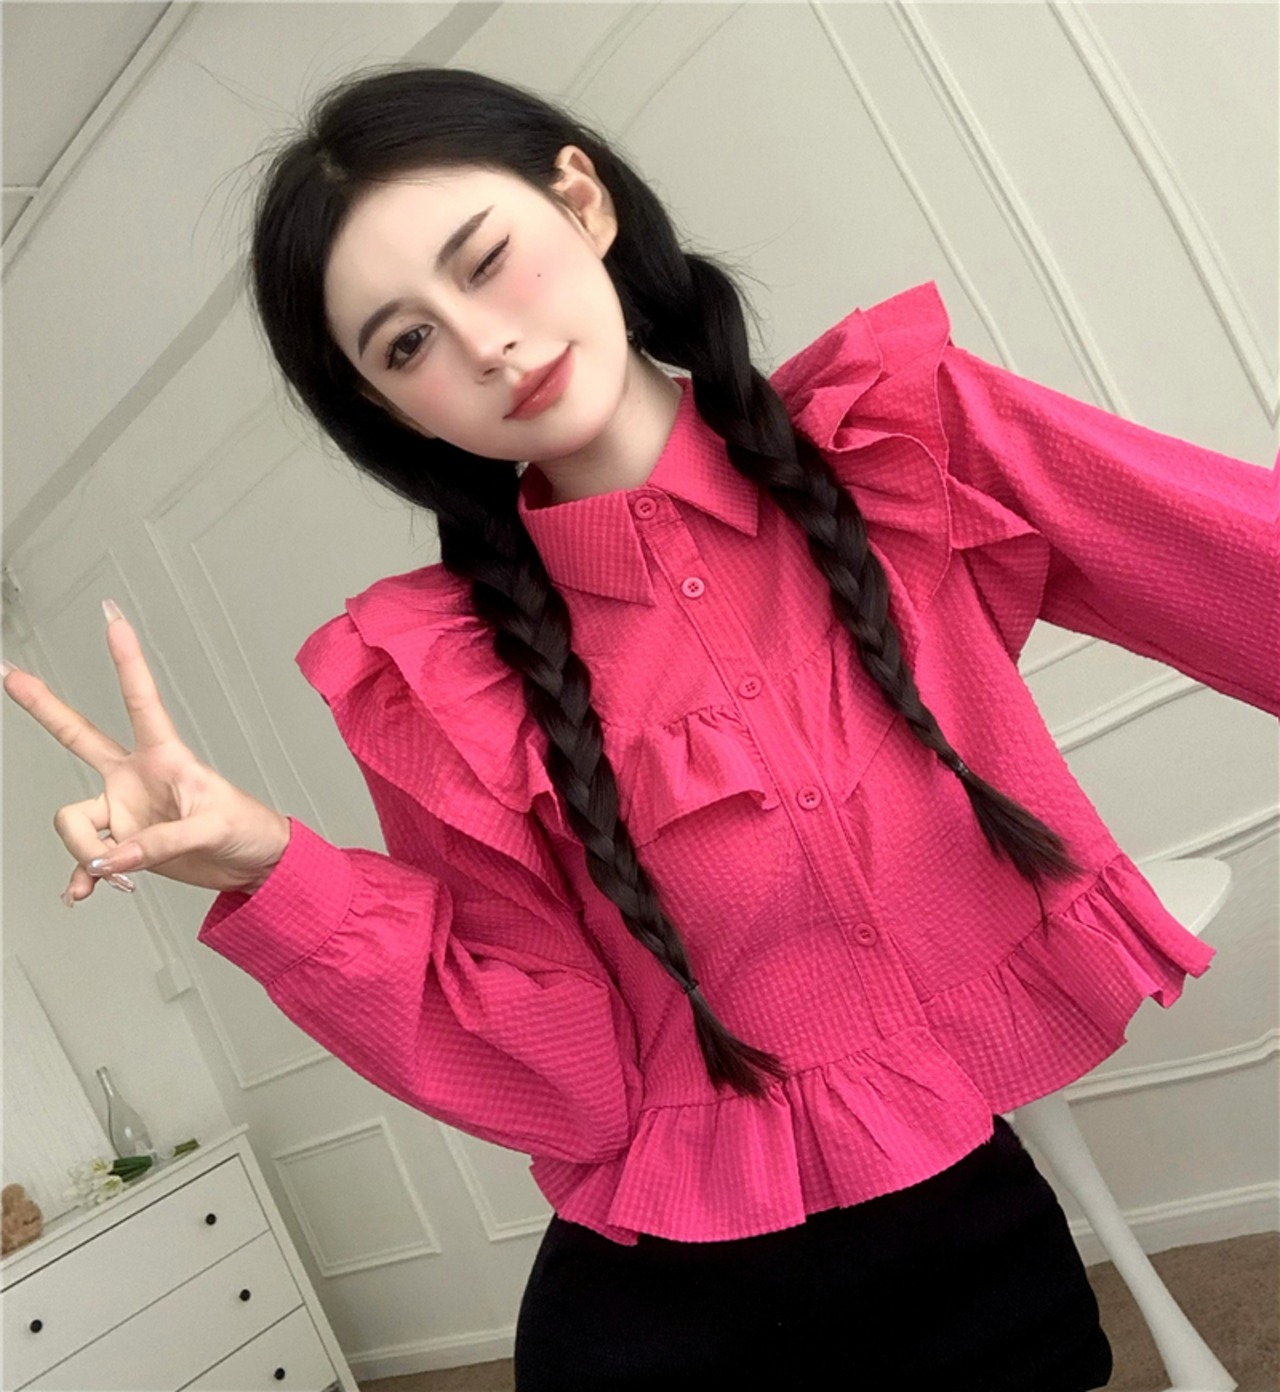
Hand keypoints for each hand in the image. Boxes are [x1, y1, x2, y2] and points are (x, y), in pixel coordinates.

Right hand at [2, 600, 291, 904]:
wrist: (253, 864)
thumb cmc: (247, 828)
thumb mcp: (212, 827)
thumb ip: (159, 843)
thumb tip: (108, 861)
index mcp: (164, 757)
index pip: (140, 700)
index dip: (126, 659)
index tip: (112, 617)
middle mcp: (134, 778)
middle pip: (77, 736)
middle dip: (43, 706)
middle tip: (9, 675)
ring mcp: (124, 811)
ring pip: (74, 821)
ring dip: (87, 852)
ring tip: (119, 873)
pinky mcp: (122, 845)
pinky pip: (84, 860)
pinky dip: (82, 878)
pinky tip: (84, 892)